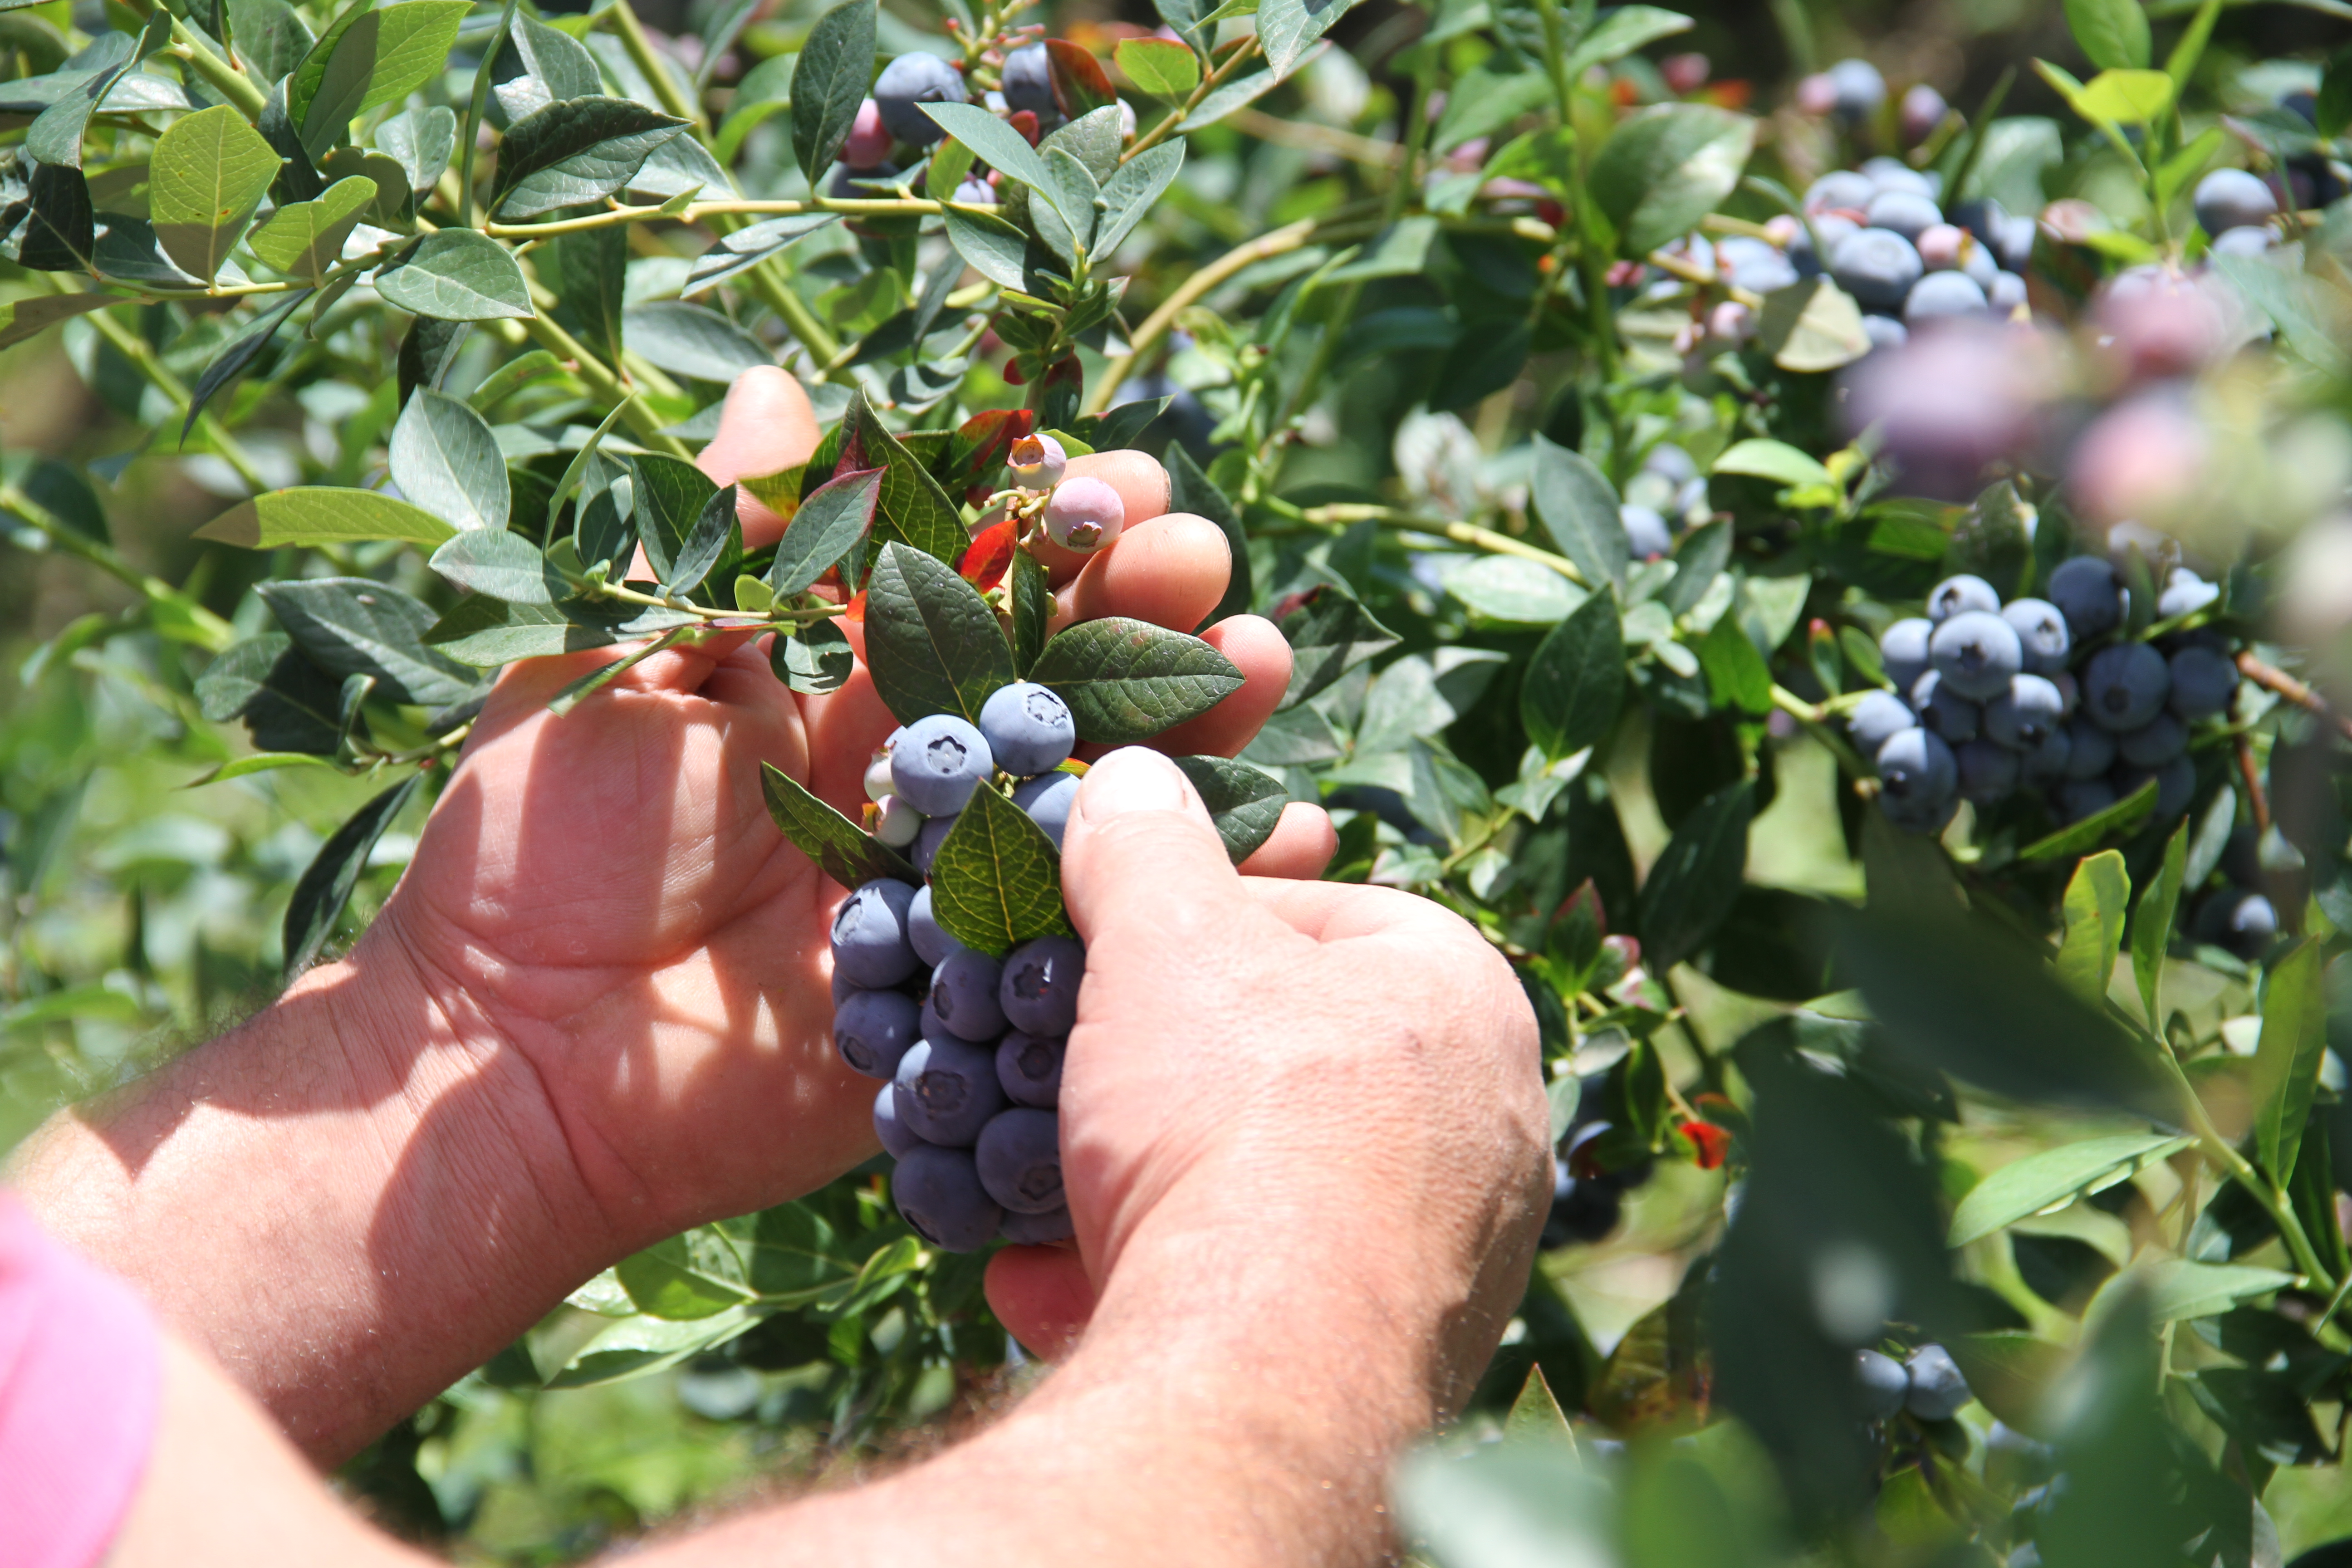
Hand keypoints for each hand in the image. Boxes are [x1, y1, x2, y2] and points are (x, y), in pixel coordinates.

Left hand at [376, 370, 1331, 1244]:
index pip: (973, 578)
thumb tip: (781, 381)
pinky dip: (1204, 895)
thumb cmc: (547, 844)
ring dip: (1196, 726)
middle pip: (1060, 676)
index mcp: (833, 684)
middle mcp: (914, 775)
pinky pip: (1110, 938)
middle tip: (1205, 564)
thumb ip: (723, 539)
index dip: (1049, 522)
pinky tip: (1293, 837)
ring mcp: (961, 886)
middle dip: (1143, 607)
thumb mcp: (623, 663)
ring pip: (1104, 793)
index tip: (1117, 476)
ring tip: (1261, 663)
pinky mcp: (983, 996)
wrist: (521, 1058)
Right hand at [982, 749, 1550, 1407]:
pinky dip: (1157, 1282)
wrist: (1264, 1370)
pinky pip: (1257, 1294)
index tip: (1107, 956)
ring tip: (1044, 1197)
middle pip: (1284, 1063)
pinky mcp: (1391, 1358)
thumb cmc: (1238, 1118)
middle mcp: (1488, 1125)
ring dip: (1139, 1187)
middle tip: (1066, 1079)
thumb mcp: (1165, 939)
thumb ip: (1144, 845)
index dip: (1192, 927)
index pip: (1322, 918)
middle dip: (1158, 1074)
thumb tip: (1133, 773)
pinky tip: (1060, 1291)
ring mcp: (1449, 1253)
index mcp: (1466, 997)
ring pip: (1261, 1187)